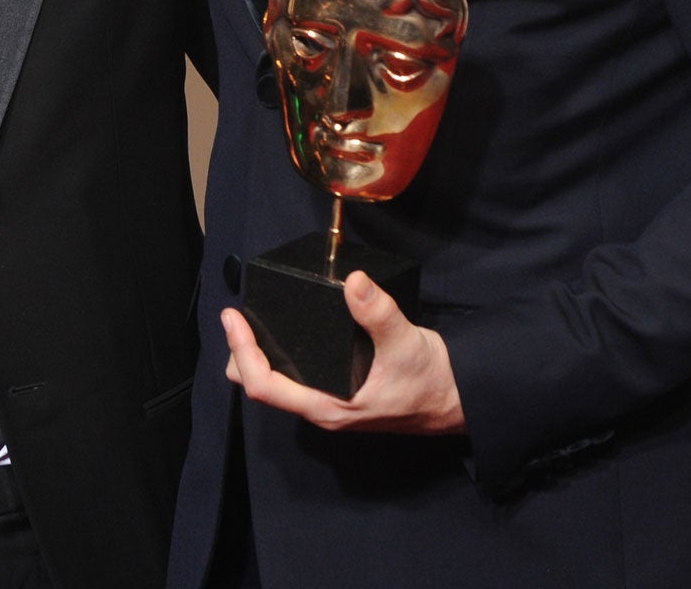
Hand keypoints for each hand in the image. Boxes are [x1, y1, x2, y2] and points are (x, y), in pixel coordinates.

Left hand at [221, 271, 465, 434]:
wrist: (458, 399)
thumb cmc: (432, 380)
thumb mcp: (405, 342)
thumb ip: (378, 313)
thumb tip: (354, 282)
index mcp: (327, 406)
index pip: (264, 386)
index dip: (242, 352)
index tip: (232, 318)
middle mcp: (322, 408)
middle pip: (263, 386)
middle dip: (242, 353)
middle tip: (238, 316)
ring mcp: (329, 402)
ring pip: (277, 382)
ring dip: (259, 354)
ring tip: (251, 319)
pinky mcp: (337, 392)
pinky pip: (294, 377)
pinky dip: (279, 355)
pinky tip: (281, 332)